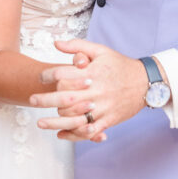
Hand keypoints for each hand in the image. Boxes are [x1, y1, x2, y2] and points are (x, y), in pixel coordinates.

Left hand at [29, 39, 148, 142]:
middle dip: (46, 100)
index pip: (65, 74)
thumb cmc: (120, 65)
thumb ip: (78, 46)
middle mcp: (96, 91)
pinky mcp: (109, 119)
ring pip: (75, 118)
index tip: (41, 77)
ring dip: (56, 122)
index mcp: (93, 72)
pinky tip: (62, 134)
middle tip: (32, 100)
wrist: (145, 82)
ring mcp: (103, 107)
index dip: (49, 75)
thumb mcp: (101, 50)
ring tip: (40, 123)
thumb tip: (56, 43)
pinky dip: (75, 134)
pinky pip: (90, 130)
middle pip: (66, 97)